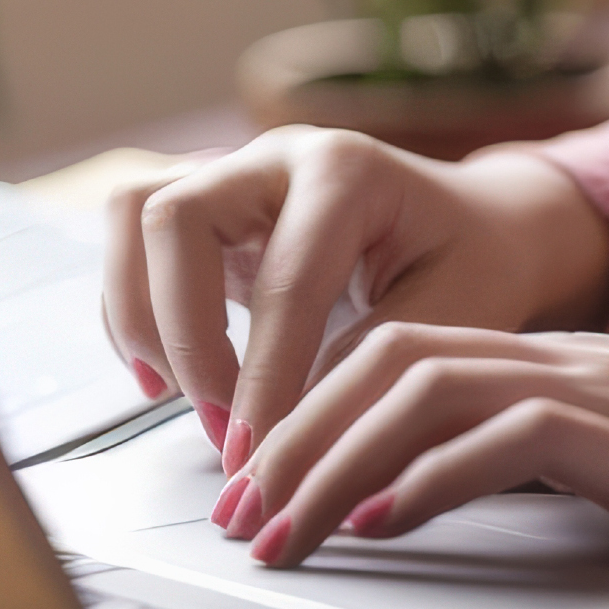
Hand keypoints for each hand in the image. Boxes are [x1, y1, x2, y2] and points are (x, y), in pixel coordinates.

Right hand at [101, 127, 608, 457]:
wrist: (477, 226)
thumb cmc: (474, 263)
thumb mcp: (455, 314)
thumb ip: (370, 364)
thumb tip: (289, 433)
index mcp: (347, 170)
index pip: (283, 279)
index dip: (261, 375)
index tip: (257, 452)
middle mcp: (276, 156)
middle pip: (174, 220)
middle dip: (184, 337)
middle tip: (222, 428)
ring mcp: (233, 174)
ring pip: (133, 216)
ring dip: (139, 316)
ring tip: (181, 400)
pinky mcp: (208, 212)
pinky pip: (132, 245)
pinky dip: (132, 315)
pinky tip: (164, 382)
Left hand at [210, 329, 608, 576]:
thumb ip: (548, 460)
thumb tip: (438, 499)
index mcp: (560, 359)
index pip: (395, 354)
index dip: (307, 415)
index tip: (256, 491)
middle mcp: (565, 357)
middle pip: (382, 360)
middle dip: (290, 441)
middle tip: (238, 523)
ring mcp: (600, 389)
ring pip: (420, 388)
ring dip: (331, 464)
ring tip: (286, 535)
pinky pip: (508, 435)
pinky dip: (431, 476)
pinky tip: (391, 521)